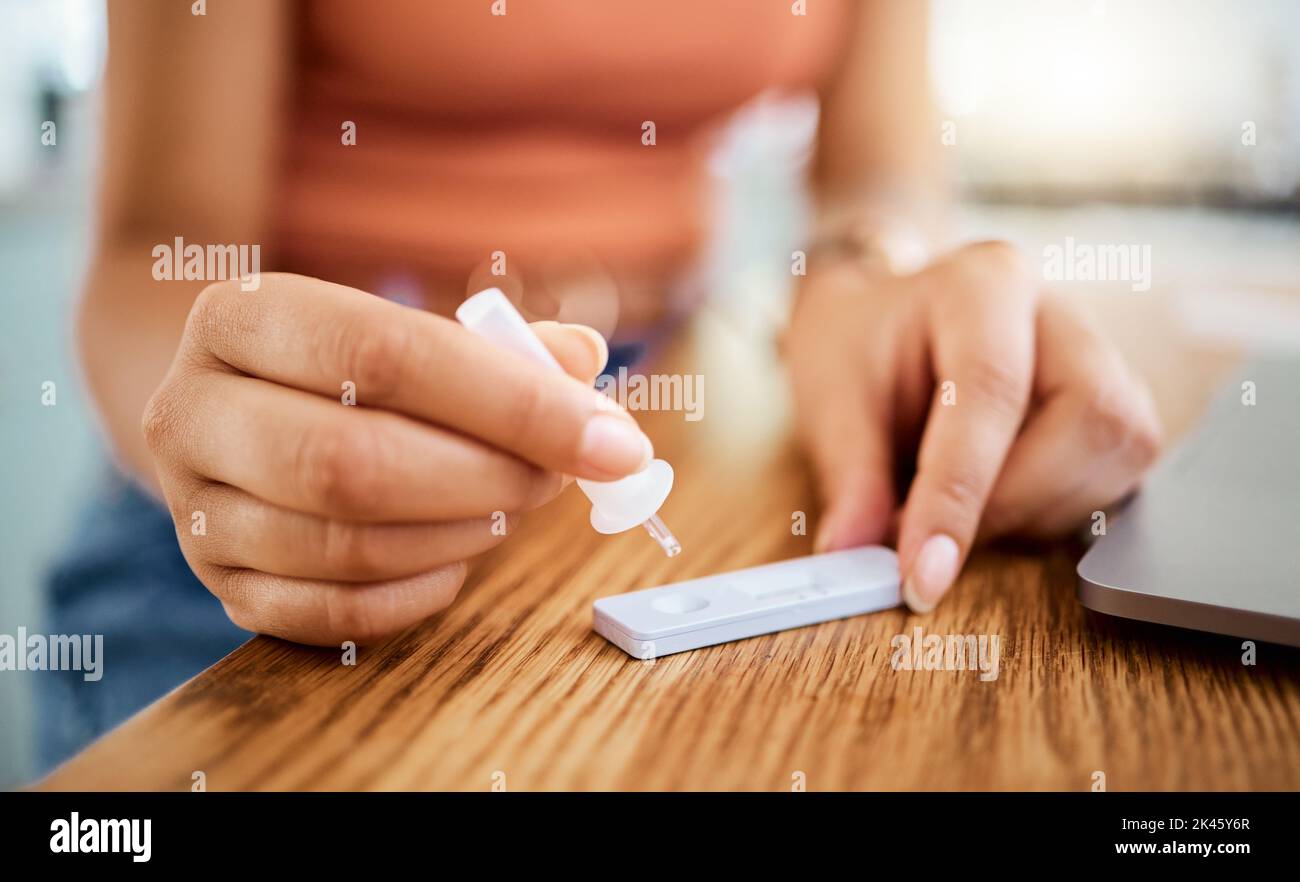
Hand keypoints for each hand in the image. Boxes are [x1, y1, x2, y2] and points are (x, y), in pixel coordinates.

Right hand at [143, 274, 648, 644]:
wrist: (234, 413)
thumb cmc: (347, 370)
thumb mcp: (410, 331)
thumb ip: (502, 348)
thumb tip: (582, 365)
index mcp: (240, 317)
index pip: (385, 352)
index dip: (513, 402)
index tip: (612, 440)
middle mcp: (192, 411)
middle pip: (351, 462)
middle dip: (486, 478)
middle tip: (556, 479)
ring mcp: (195, 509)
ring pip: (346, 545)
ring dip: (462, 535)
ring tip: (512, 506)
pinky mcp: (221, 585)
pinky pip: (334, 613)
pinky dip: (420, 592)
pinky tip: (458, 560)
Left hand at [784, 241, 1161, 612]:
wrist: (886, 321)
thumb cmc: (861, 346)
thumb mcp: (831, 396)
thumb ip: (849, 476)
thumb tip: (854, 554)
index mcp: (985, 284)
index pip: (991, 391)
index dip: (958, 494)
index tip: (923, 572)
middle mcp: (1060, 314)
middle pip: (1090, 416)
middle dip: (1011, 502)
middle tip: (934, 539)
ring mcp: (1103, 358)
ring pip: (1119, 453)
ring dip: (1034, 512)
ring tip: (958, 512)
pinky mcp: (1115, 409)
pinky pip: (1118, 476)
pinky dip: (1053, 511)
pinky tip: (997, 505)